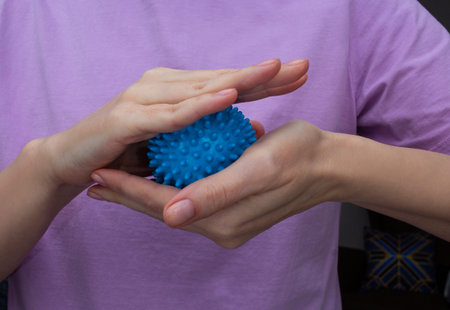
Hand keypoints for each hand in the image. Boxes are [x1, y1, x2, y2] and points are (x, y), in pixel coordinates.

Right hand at [37, 58, 307, 185]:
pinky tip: (228, 97)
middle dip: (264, 74)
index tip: (300, 76)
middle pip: (222, 79)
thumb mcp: (175, 146)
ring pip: (201, 89)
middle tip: (302, 66)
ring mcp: (146, 97)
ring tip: (275, 70)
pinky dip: (200, 106)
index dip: (264, 80)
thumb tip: (255, 130)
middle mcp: (164, 86)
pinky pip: (172, 114)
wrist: (73, 160)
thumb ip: (210, 135)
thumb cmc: (126, 152)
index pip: (228, 84)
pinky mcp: (129, 117)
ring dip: (239, 81)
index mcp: (177, 92)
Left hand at [87, 121, 339, 247]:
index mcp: (224, 220)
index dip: (129, 189)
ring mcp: (228, 220)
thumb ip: (215, 193)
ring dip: (144, 191)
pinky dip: (168, 187)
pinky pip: (191, 199)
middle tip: (95, 179)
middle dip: (127, 194)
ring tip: (115, 179)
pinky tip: (155, 175)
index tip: (99, 175)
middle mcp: (222, 226)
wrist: (328, 165)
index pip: (164, 205)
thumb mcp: (257, 168)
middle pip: (163, 209)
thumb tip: (171, 215)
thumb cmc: (297, 157)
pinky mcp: (233, 210)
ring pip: (174, 204)